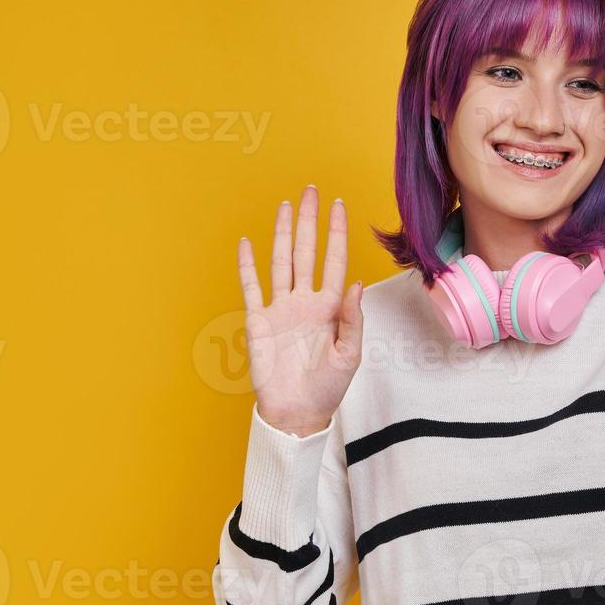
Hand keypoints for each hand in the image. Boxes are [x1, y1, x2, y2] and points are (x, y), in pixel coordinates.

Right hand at [236, 184, 363, 437]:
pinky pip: (252, 287)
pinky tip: (248, 243)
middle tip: (311, 191)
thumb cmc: (327, 387)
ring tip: (285, 206)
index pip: (334, 261)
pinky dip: (248, 266)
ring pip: (280, 262)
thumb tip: (356, 283)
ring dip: (282, 234)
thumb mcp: (349, 355)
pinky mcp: (259, 321)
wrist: (296, 412)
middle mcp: (304, 302)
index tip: (339, 207)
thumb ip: (352, 319)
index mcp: (329, 308)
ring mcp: (280, 308)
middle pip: (306, 252)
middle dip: (309, 222)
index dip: (337, 234)